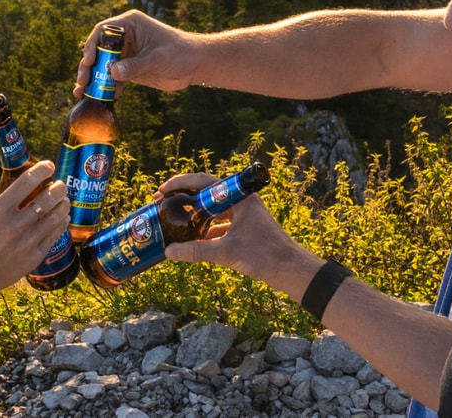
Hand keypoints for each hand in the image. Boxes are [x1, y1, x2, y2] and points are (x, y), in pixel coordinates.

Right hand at [0, 161, 68, 294]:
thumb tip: (1, 194)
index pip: (26, 183)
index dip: (41, 171)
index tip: (49, 166)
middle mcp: (15, 224)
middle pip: (47, 198)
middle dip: (58, 188)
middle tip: (61, 184)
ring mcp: (28, 241)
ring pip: (55, 216)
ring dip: (63, 205)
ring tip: (65, 199)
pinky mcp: (35, 256)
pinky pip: (54, 235)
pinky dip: (61, 224)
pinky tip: (63, 218)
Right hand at [74, 10, 199, 96]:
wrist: (196, 65)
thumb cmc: (180, 52)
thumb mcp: (156, 58)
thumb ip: (135, 66)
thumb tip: (112, 73)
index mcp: (130, 24)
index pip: (103, 31)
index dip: (93, 45)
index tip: (90, 61)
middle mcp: (125, 38)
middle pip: (99, 50)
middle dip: (89, 66)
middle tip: (82, 80)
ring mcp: (126, 54)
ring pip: (103, 66)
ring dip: (93, 79)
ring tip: (82, 92)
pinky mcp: (130, 69)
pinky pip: (113, 78)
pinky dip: (106, 88)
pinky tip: (99, 98)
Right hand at [158, 173, 303, 283]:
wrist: (291, 269)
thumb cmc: (265, 256)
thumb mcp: (226, 252)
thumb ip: (196, 251)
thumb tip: (169, 252)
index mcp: (239, 197)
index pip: (203, 181)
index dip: (179, 184)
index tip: (161, 192)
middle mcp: (241, 200)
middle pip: (206, 192)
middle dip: (183, 198)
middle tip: (162, 203)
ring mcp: (244, 213)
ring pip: (213, 208)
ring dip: (194, 213)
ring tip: (174, 219)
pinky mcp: (246, 227)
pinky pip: (220, 222)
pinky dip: (205, 228)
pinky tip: (192, 238)